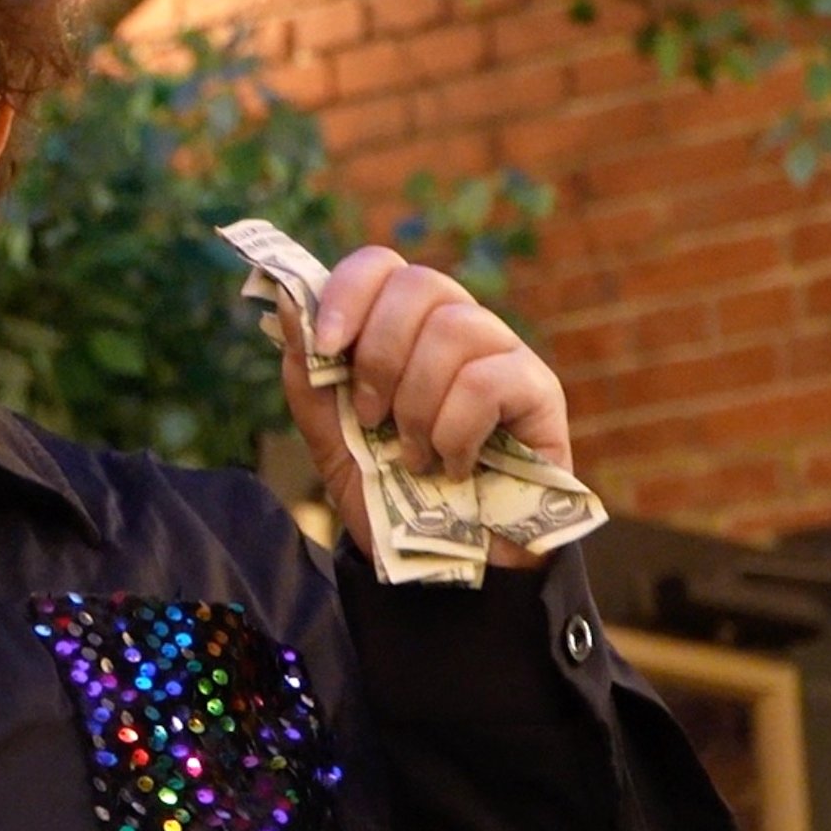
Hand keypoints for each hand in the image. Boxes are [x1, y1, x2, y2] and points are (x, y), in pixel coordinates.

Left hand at [277, 248, 572, 571]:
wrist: (440, 565)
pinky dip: (456, 429)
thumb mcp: (330, 437)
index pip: (382, 265)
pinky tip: (453, 464)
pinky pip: (490, 379)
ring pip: (456, 329)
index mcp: (405, 329)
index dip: (349, 292)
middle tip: (370, 418)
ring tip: (413, 454)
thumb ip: (309, 374)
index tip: (327, 347)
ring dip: (417, 404)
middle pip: (421, 284)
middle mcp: (459, 329)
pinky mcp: (540, 393)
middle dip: (380, 356)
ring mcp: (504, 356)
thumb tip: (291, 299)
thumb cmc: (390, 493)